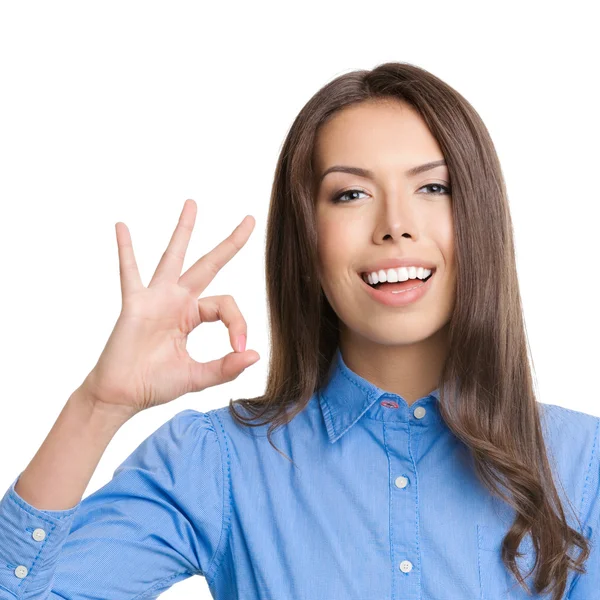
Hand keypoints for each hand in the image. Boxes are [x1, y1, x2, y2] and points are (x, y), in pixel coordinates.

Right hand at [80, 199, 259, 415]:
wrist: (122, 394)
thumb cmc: (155, 383)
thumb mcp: (197, 376)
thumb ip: (225, 368)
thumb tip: (255, 354)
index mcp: (194, 315)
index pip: (226, 304)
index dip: (238, 323)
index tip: (239, 347)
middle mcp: (178, 300)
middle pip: (209, 264)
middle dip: (229, 243)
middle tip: (249, 220)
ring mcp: (156, 298)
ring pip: (173, 257)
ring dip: (183, 230)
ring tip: (193, 204)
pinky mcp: (135, 304)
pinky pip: (129, 272)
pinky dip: (126, 250)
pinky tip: (122, 227)